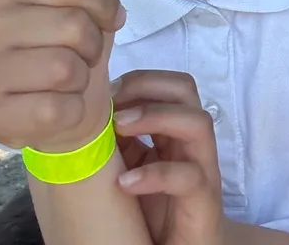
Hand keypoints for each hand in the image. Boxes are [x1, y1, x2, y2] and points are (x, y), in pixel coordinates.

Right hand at [0, 0, 125, 151]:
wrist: (73, 102)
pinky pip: (59, 109)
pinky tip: (60, 104)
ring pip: (66, 67)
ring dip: (84, 75)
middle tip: (84, 49)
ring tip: (72, 75)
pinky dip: (74, 108)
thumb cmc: (76, 32)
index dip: (101, 0)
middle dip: (94, 41)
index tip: (102, 13)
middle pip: (73, 24)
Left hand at [113, 70, 224, 244]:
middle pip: (186, 89)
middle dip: (147, 86)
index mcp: (173, 131)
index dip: (138, 79)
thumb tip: (84, 112)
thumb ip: (118, 140)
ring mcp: (202, 168)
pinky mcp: (204, 200)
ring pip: (197, 122)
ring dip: (156, 116)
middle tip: (112, 103)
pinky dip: (155, 174)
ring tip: (119, 126)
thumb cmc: (152, 209)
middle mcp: (191, 142)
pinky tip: (125, 182)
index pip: (167, 83)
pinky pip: (189, 177)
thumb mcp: (129, 167)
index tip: (103, 92)